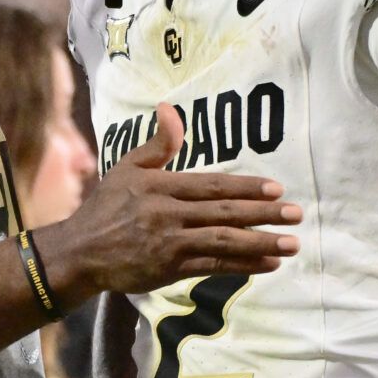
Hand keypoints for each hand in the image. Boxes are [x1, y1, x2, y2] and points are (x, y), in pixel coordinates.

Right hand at [35, 104, 299, 298]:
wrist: (80, 252)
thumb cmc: (106, 206)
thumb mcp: (127, 167)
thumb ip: (157, 144)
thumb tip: (170, 108)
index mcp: (161, 186)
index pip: (212, 185)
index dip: (246, 186)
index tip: (277, 188)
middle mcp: (169, 214)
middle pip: (224, 212)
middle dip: (264, 214)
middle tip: (296, 214)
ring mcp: (170, 243)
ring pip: (223, 242)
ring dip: (261, 242)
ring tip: (292, 243)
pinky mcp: (170, 269)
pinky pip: (213, 267)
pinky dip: (244, 265)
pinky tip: (269, 263)